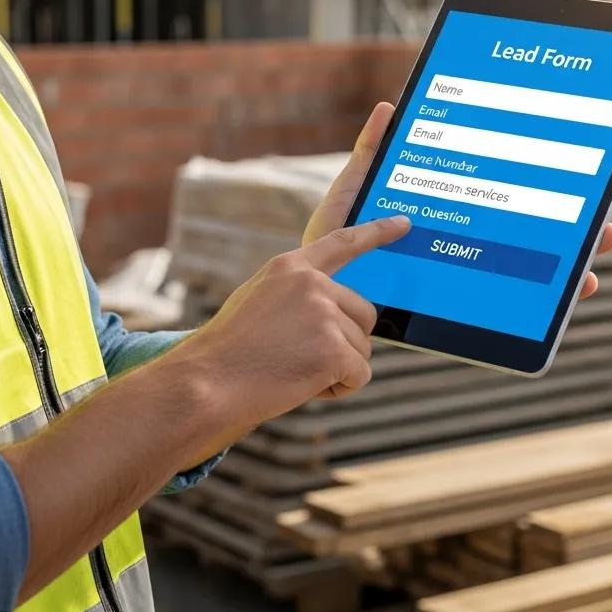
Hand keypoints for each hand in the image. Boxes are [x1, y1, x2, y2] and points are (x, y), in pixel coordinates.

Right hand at [179, 214, 410, 430]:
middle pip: (363, 314)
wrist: (207, 383)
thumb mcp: (259, 302)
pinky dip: (340, 387)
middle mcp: (312, 284)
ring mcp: (324, 314)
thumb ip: (298, 296)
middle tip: (301, 357)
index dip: (377, 232)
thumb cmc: (229, 352)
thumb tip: (337, 312)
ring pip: (361, 347)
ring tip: (292, 370)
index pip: (343, 242)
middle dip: (344, 341)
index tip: (404, 223)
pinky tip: (302, 385)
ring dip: (337, 368)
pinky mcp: (334, 348)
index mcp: (291, 267)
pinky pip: (360, 374)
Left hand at [304, 101, 611, 299]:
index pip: (503, 206)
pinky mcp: (447, 310)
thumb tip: (389, 108)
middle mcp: (458, 250)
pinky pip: (498, 312)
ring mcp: (456, 282)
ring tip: (594, 268)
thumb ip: (371, 154)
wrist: (312, 294)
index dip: (541, 199)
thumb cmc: (332, 243)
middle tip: (606, 228)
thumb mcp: (352, 194)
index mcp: (444, 217)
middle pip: (526, 242)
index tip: (578, 185)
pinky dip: (534, 309)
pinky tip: (560, 306)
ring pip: (524, 281)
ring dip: (568, 275)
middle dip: (571, 236)